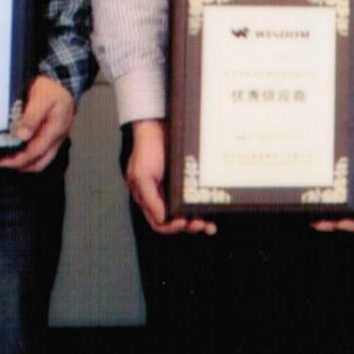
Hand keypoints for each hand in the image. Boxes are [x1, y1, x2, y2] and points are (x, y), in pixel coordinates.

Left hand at [0, 75, 74, 173]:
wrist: (63, 79)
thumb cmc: (52, 88)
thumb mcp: (41, 99)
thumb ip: (32, 117)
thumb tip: (22, 136)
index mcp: (55, 130)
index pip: (36, 153)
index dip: (19, 160)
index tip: (3, 162)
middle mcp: (57, 137)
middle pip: (40, 162)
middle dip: (21, 166)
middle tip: (4, 163)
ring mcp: (56, 137)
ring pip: (42, 159)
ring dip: (26, 162)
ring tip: (10, 159)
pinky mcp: (52, 133)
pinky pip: (42, 151)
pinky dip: (30, 154)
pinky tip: (19, 148)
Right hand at [126, 119, 212, 234]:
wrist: (158, 126)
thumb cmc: (146, 149)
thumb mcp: (141, 174)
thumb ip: (149, 198)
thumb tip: (161, 219)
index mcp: (148, 199)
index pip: (159, 223)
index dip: (171, 227)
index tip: (183, 222)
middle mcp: (162, 198)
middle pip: (175, 222)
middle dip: (188, 226)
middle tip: (200, 224)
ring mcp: (174, 191)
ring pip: (187, 214)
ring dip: (198, 222)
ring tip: (209, 225)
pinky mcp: (186, 183)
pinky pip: (195, 201)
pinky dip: (203, 208)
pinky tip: (212, 212)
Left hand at [316, 115, 353, 232]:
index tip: (339, 224)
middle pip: (353, 217)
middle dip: (335, 222)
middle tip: (318, 222)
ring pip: (343, 206)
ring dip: (329, 211)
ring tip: (312, 212)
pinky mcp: (349, 177)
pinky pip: (338, 191)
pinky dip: (327, 196)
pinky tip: (316, 195)